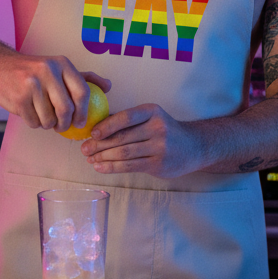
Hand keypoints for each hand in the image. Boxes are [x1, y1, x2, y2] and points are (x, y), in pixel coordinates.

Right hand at [0, 51, 110, 131]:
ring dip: (48, 124)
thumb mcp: (58, 66)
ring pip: (49, 119)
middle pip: (66, 109)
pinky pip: (34, 122)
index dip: (84, 111)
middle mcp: (48, 71)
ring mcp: (32, 85)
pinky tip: (31, 114)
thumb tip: (108, 87)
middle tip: (63, 127)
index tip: (81, 121)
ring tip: (44, 116)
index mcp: (61, 63)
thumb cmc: (33, 69)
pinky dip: (35, 123)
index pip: (83, 91)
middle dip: (66, 124)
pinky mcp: (19, 99)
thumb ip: (84, 77)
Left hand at [80, 104, 201, 177]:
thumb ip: (128, 120)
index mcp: (152, 111)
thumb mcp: (151, 117)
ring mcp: (159, 147)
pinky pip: (130, 166)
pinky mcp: (158, 164)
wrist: (193, 146)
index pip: (126, 117)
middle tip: (84, 149)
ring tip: (90, 159)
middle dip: (99, 144)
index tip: (92, 133)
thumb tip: (97, 124)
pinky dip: (112, 167)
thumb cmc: (164, 130)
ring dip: (103, 157)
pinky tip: (100, 167)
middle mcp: (157, 128)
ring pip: (124, 153)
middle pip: (122, 137)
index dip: (107, 125)